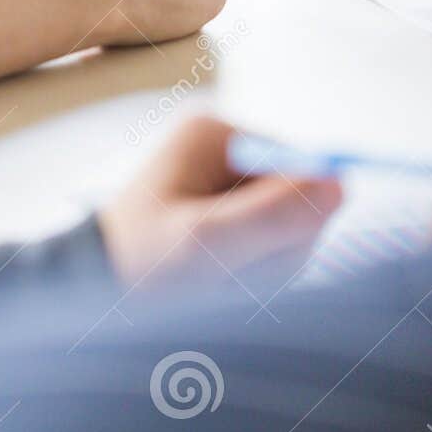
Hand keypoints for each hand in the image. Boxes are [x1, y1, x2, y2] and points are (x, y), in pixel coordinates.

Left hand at [99, 116, 343, 286]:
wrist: (90, 295)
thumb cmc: (135, 267)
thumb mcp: (204, 246)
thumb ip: (273, 216)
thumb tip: (341, 183)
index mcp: (216, 136)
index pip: (303, 169)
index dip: (293, 221)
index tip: (250, 254)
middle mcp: (227, 151)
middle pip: (300, 203)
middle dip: (269, 252)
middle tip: (218, 275)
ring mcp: (229, 184)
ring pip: (289, 234)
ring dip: (258, 269)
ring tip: (207, 281)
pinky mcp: (230, 215)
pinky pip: (271, 251)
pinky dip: (249, 277)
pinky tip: (212, 283)